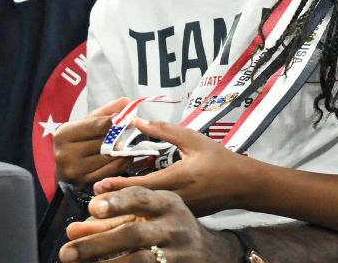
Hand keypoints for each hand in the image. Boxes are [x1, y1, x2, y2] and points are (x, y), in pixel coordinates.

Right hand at [53, 98, 132, 187]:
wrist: (65, 165)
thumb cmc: (77, 139)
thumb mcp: (85, 122)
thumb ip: (105, 111)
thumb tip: (126, 101)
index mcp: (63, 134)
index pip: (95, 125)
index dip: (114, 121)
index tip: (128, 117)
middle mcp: (65, 154)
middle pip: (103, 141)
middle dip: (117, 135)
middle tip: (127, 130)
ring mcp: (75, 170)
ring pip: (109, 156)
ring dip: (120, 149)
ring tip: (122, 143)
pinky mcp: (85, 182)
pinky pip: (112, 170)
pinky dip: (122, 161)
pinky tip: (124, 155)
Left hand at [58, 187, 242, 262]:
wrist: (211, 252)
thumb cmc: (170, 226)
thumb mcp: (148, 214)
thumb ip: (111, 219)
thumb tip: (73, 230)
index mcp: (168, 203)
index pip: (141, 198)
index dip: (117, 202)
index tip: (93, 207)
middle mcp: (174, 226)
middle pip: (133, 234)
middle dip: (97, 244)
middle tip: (66, 252)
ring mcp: (178, 254)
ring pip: (138, 261)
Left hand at [93, 117, 259, 216]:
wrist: (243, 185)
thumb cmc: (220, 160)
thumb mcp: (193, 140)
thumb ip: (165, 131)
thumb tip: (137, 121)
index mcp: (178, 178)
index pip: (142, 185)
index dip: (119, 186)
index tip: (99, 185)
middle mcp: (176, 199)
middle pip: (139, 202)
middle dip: (116, 200)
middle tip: (94, 198)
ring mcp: (179, 211)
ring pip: (147, 212)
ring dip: (127, 208)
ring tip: (105, 205)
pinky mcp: (182, 216)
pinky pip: (158, 215)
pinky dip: (142, 211)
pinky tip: (129, 209)